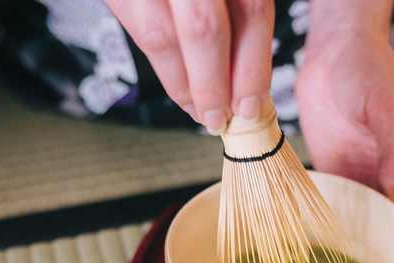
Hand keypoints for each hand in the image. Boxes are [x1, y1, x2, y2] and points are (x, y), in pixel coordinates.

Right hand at [104, 0, 274, 132]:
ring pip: (162, 37)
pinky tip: (179, 84)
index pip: (252, 11)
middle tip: (221, 120)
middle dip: (214, 86)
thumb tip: (252, 79)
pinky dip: (163, 66)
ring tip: (199, 111)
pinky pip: (140, 32)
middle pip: (204, 29)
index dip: (253, 66)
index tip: (253, 105)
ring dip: (183, 86)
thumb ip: (243, 11)